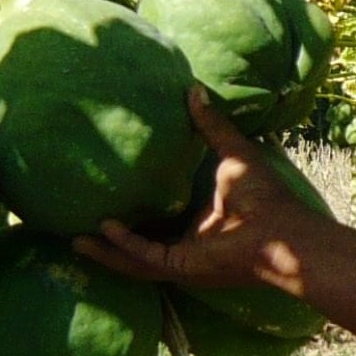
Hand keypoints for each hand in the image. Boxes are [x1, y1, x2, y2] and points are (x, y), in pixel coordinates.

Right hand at [73, 86, 328, 295]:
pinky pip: (145, 258)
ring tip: (73, 242)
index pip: (158, 215)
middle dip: (109, 239)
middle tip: (78, 224)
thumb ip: (210, 125)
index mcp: (198, 219)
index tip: (106, 191)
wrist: (282, 229)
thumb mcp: (231, 153)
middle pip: (138, 243)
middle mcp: (186, 242)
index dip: (132, 208)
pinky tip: (104, 229)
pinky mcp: (182, 266)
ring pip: (133, 259)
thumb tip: (193, 89)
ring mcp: (182, 257)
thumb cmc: (264, 194)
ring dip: (106, 251)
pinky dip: (124, 246)